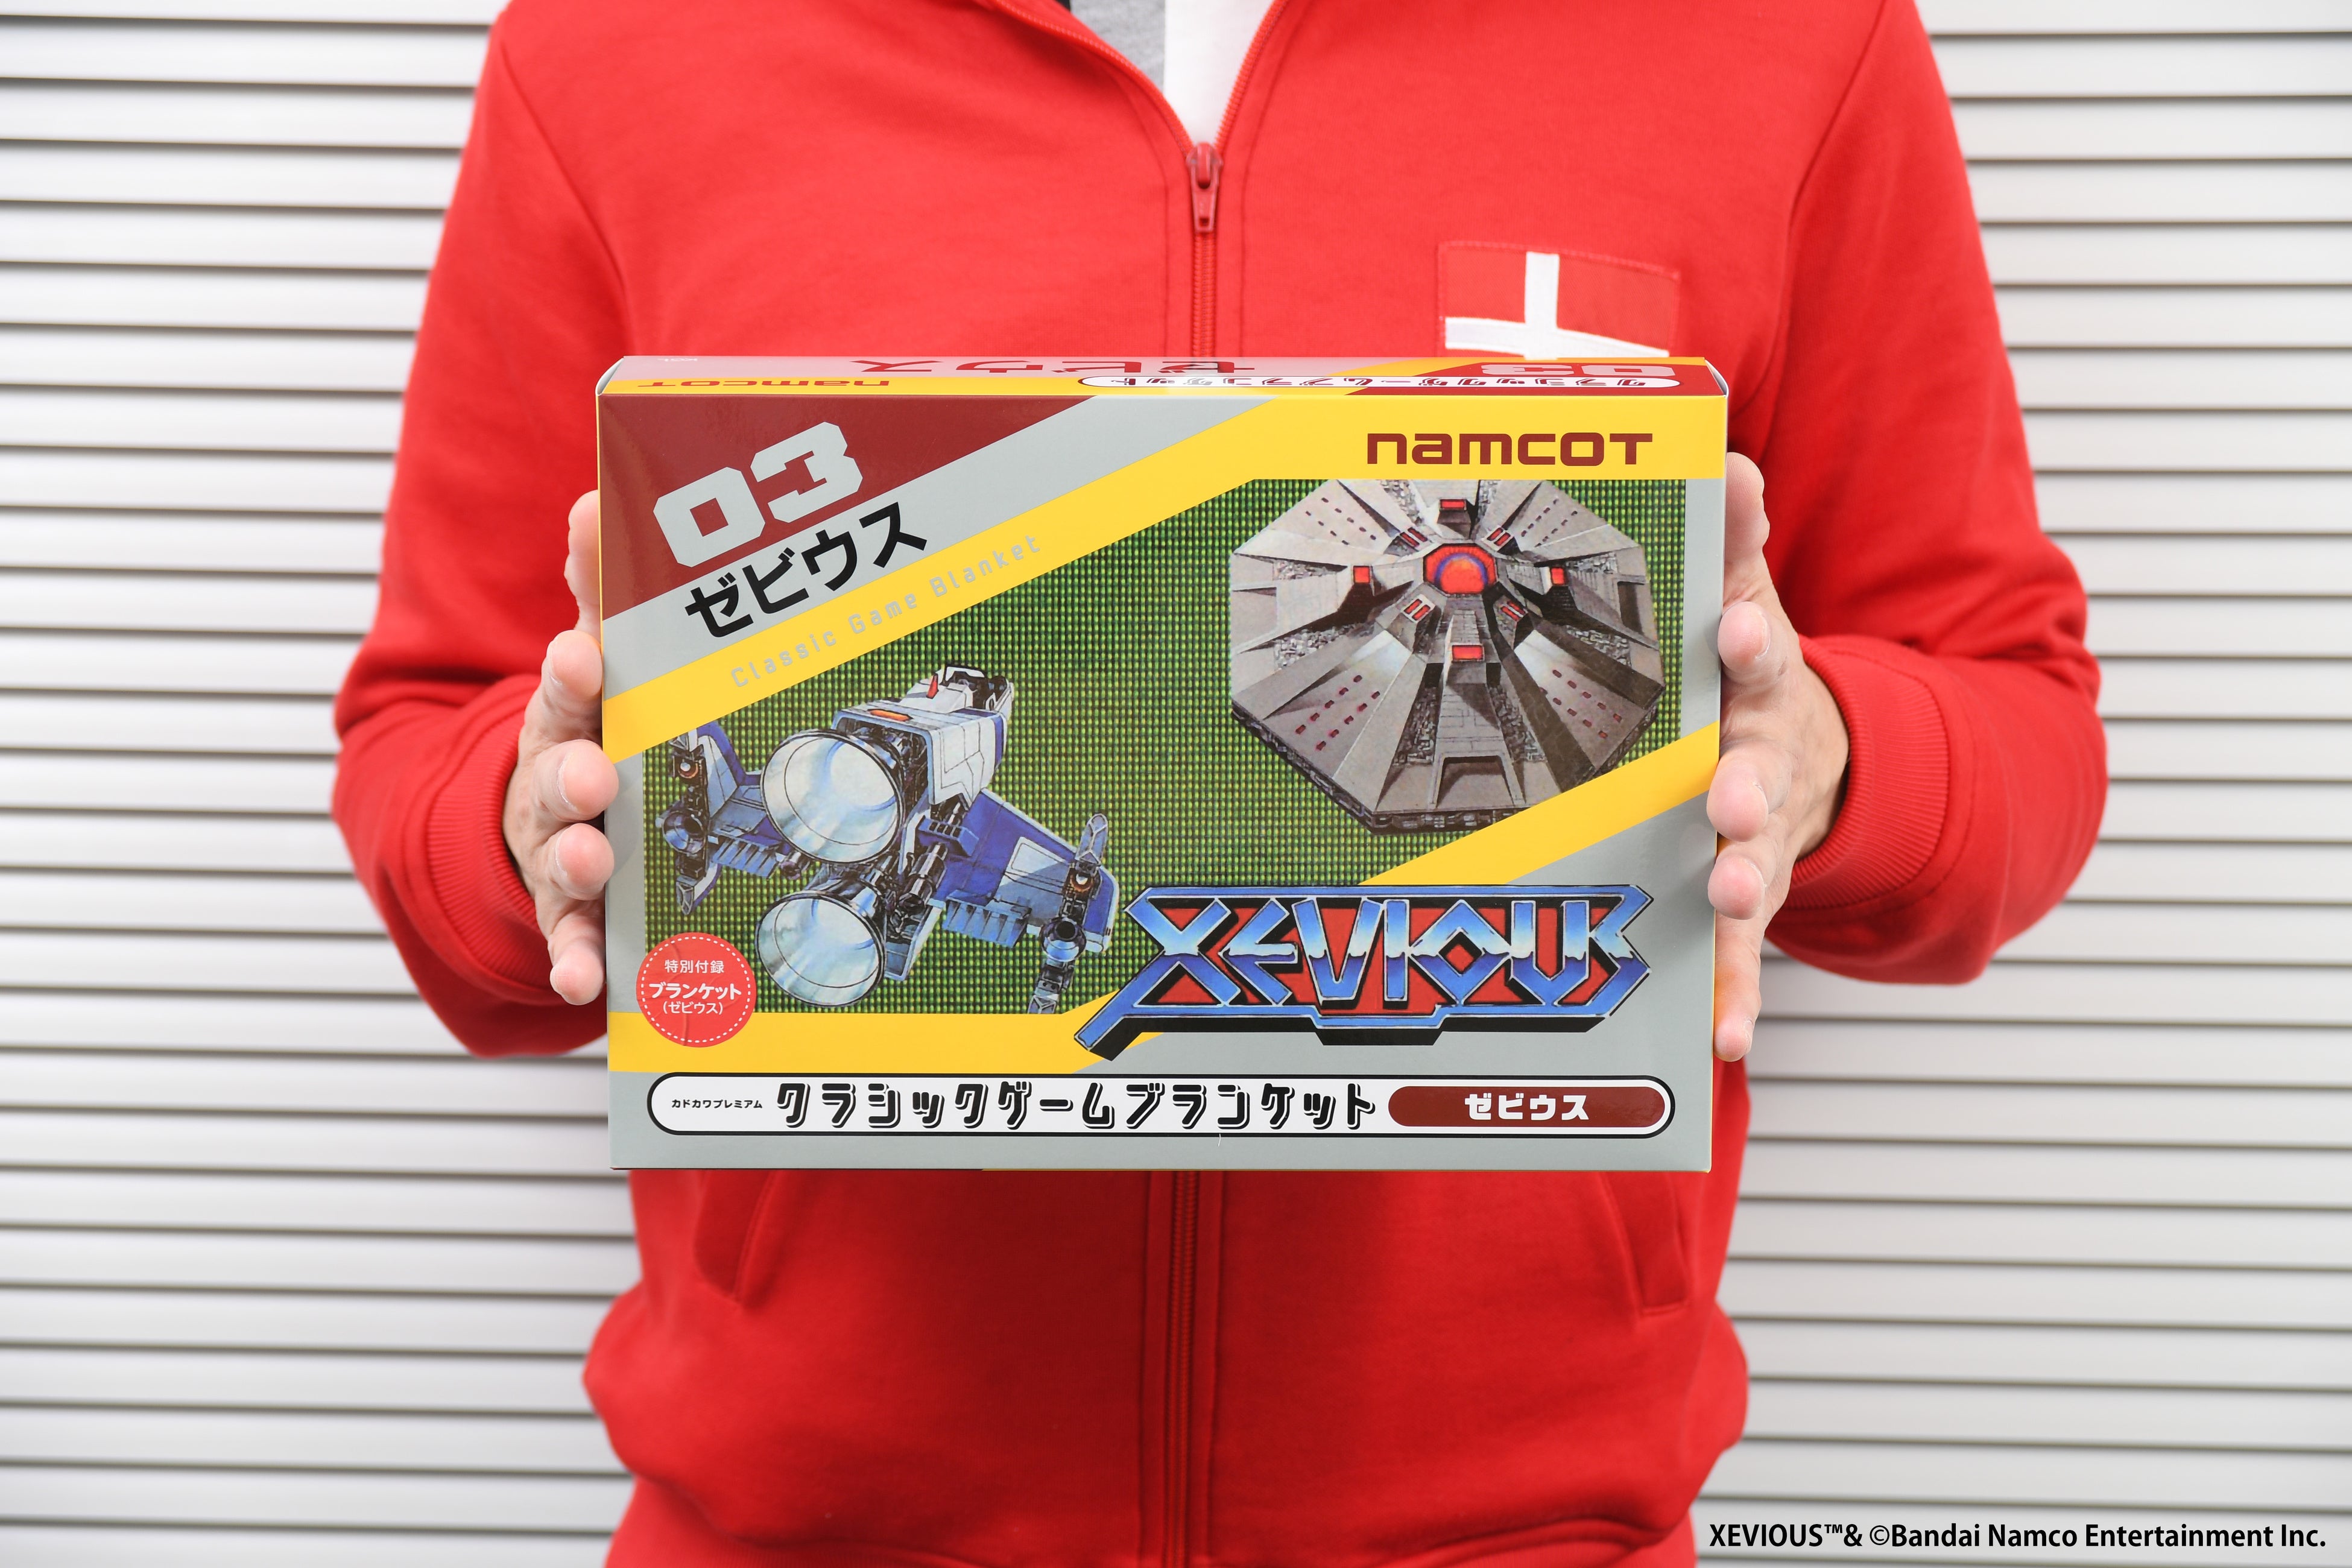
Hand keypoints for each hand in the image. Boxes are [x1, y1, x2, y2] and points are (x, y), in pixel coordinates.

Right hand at [501, 490, 616, 1004]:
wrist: (546, 814)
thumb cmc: (591, 725)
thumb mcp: (599, 659)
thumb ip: (603, 589)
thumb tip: (598, 497)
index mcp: (567, 712)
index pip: (567, 685)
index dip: (574, 673)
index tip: (582, 656)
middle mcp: (554, 779)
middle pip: (555, 773)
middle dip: (570, 774)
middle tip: (592, 775)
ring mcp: (556, 848)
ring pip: (562, 854)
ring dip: (575, 857)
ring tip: (594, 860)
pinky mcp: (569, 911)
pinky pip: (572, 938)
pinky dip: (576, 959)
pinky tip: (586, 983)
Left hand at [1708, 454, 1848, 1061]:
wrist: (1823, 764)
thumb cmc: (1749, 683)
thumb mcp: (1745, 603)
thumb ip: (1729, 541)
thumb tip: (1725, 450)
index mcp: (1760, 683)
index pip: (1757, 648)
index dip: (1745, 634)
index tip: (1732, 621)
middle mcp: (1769, 761)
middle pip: (1763, 768)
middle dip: (1750, 783)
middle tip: (1732, 798)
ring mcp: (1766, 837)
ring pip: (1758, 864)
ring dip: (1746, 884)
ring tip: (1730, 899)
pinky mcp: (1752, 901)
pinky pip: (1740, 956)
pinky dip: (1736, 997)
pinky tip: (1725, 1040)